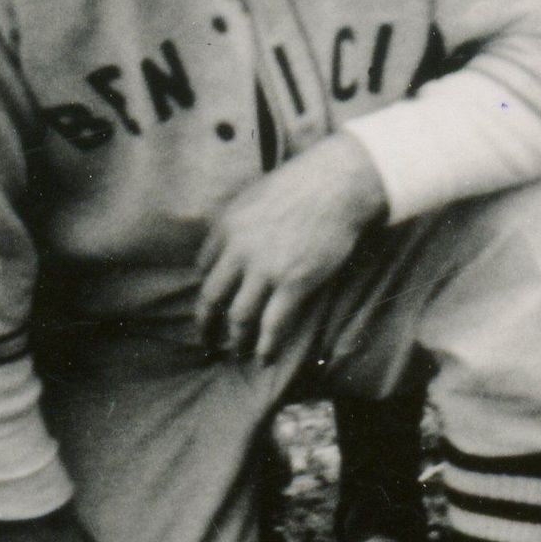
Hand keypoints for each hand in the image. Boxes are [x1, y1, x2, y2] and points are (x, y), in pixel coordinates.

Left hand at [195, 133, 385, 367]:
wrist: (338, 183)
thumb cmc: (301, 183)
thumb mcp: (254, 196)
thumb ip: (238, 223)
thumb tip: (232, 245)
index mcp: (226, 227)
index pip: (202, 268)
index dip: (206, 289)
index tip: (211, 303)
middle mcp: (239, 251)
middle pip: (212, 298)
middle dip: (206, 324)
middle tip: (206, 340)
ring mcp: (266, 270)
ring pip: (239, 316)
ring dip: (236, 339)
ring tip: (238, 352)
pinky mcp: (294, 284)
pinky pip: (272, 324)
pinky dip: (266, 346)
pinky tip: (265, 358)